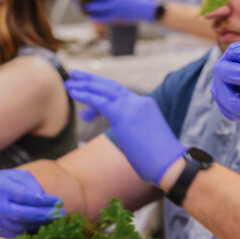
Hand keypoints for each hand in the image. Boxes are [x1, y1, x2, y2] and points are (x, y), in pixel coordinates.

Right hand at [0, 169, 63, 237]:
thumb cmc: (3, 182)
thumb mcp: (17, 177)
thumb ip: (32, 187)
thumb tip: (48, 202)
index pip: (24, 196)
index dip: (43, 201)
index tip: (59, 202)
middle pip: (22, 214)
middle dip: (44, 215)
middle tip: (61, 215)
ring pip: (19, 226)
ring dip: (39, 224)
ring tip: (53, 219)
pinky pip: (15, 233)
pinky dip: (29, 229)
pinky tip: (40, 224)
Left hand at [66, 70, 184, 183]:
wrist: (170, 164)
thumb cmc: (158, 161)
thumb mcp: (144, 140)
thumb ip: (132, 134)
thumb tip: (124, 138)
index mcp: (145, 106)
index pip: (120, 96)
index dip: (101, 98)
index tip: (87, 111)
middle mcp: (139, 102)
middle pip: (112, 86)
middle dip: (92, 79)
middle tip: (75, 74)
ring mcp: (132, 106)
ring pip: (104, 89)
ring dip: (84, 84)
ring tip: (69, 81)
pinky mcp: (123, 115)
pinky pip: (99, 100)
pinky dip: (84, 94)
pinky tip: (73, 91)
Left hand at [75, 0, 155, 23]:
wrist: (143, 9)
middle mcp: (113, 2)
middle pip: (95, 2)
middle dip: (87, 2)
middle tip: (82, 1)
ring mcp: (114, 11)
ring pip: (97, 11)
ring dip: (90, 10)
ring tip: (85, 8)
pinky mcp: (116, 18)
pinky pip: (102, 19)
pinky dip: (95, 18)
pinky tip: (91, 17)